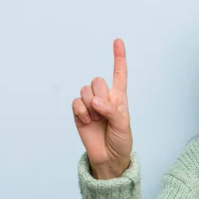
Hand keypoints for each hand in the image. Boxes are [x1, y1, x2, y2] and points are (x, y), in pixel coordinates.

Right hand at [72, 39, 132, 177]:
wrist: (108, 157)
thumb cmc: (121, 140)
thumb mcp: (123, 125)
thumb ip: (111, 110)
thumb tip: (94, 101)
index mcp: (119, 97)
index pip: (119, 74)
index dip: (119, 57)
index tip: (118, 41)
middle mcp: (104, 97)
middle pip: (97, 80)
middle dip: (101, 96)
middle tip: (104, 112)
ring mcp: (90, 104)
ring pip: (85, 89)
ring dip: (91, 105)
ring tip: (97, 119)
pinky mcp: (79, 112)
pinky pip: (76, 102)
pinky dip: (81, 111)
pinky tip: (87, 121)